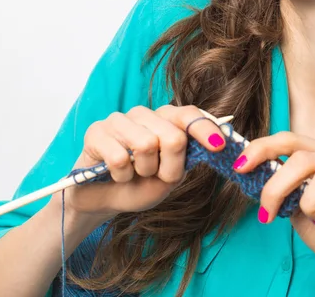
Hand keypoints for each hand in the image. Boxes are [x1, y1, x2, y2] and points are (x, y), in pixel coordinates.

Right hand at [55, 104, 225, 222]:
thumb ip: (187, 158)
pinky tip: (115, 174)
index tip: (218, 146)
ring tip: (134, 173)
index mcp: (164, 119)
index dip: (205, 129)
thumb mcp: (169, 176)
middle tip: (156, 176)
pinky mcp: (96, 132)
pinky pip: (119, 157)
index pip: (188, 115)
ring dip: (143, 171)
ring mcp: (118, 119)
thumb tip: (215, 142)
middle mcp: (143, 113)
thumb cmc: (139, 185)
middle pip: (173, 136)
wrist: (101, 200)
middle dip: (169, 167)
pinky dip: (121, 176)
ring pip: (146, 144)